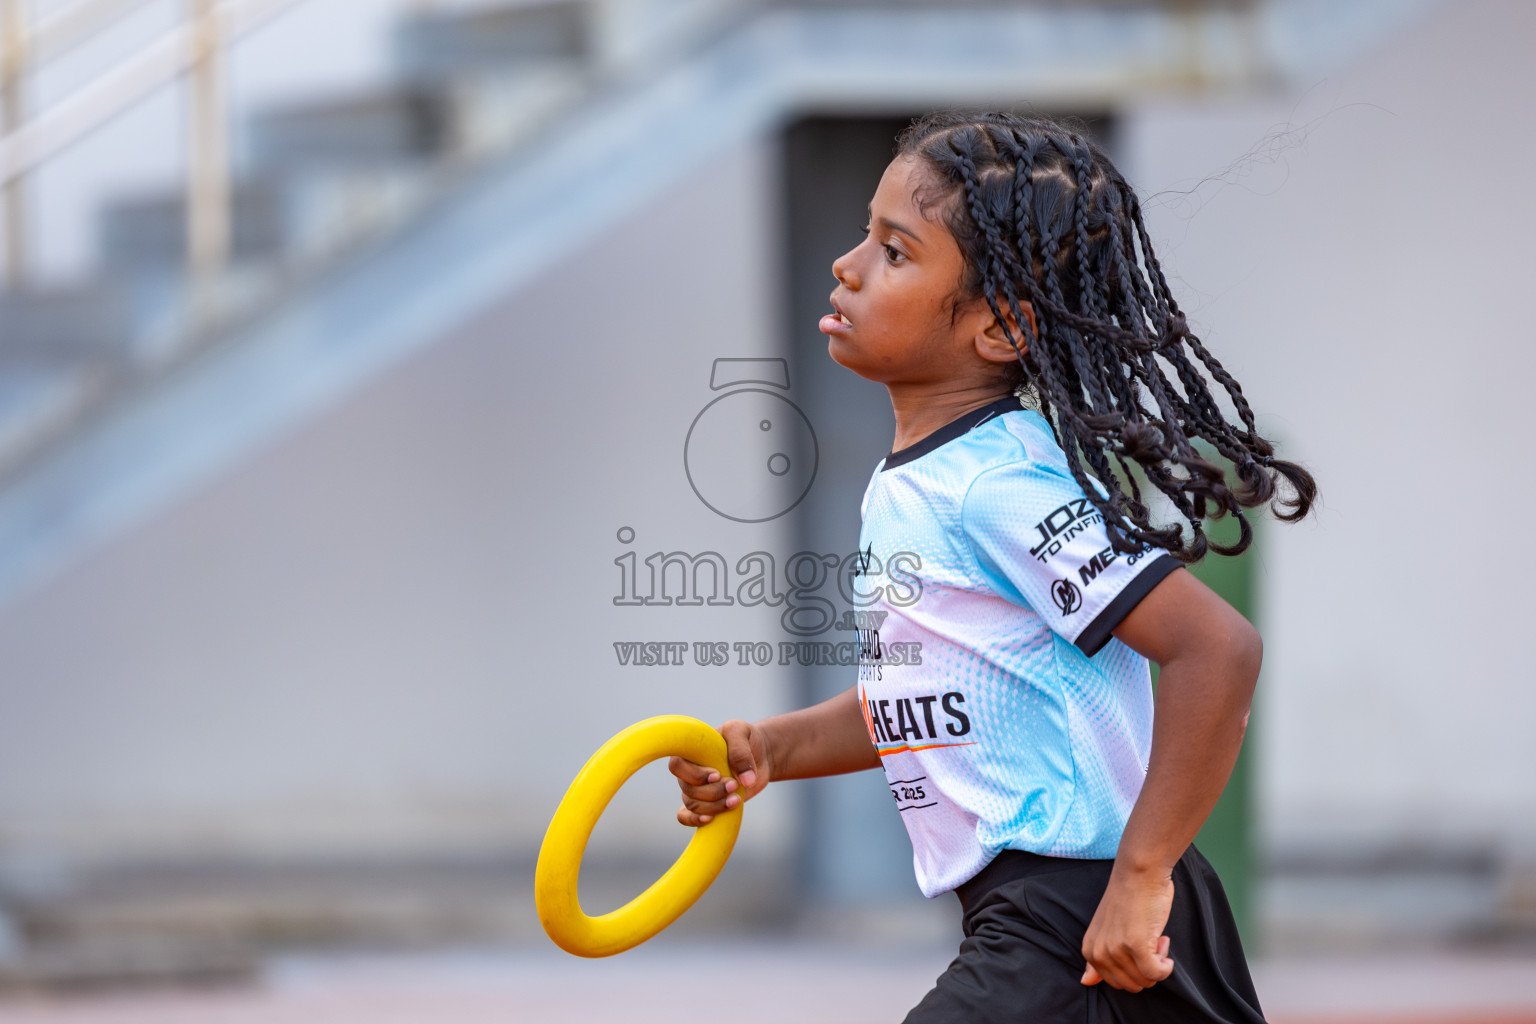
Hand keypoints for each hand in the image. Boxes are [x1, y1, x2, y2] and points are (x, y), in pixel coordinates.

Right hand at [669, 719, 770, 826]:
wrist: (759, 755)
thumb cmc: (746, 739)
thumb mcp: (741, 732)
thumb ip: (740, 751)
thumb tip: (745, 781)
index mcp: (690, 751)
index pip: (677, 765)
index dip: (694, 774)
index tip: (717, 775)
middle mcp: (689, 771)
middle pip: (688, 789)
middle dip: (713, 792)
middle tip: (734, 785)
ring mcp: (696, 788)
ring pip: (693, 805)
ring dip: (714, 806)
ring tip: (736, 799)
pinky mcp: (705, 803)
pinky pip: (685, 816)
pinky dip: (694, 820)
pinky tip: (710, 819)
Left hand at [1080, 867, 1175, 991]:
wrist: (1138, 872)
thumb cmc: (1128, 899)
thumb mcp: (1104, 931)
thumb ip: (1095, 960)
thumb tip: (1085, 983)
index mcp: (1090, 951)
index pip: (1117, 984)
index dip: (1134, 967)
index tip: (1138, 943)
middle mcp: (1099, 953)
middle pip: (1133, 986)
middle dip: (1147, 967)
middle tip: (1148, 938)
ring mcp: (1116, 950)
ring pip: (1147, 980)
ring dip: (1158, 960)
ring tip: (1153, 934)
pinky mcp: (1136, 945)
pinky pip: (1157, 973)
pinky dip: (1166, 965)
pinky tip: (1163, 940)